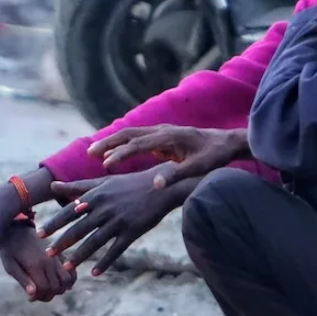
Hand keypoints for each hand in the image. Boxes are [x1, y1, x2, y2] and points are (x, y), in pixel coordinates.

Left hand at [0, 222, 75, 300]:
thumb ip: (23, 280)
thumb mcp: (10, 266)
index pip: (45, 289)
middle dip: (47, 295)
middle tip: (37, 294)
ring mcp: (57, 258)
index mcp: (35, 265)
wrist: (18, 231)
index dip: (39, 297)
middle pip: (56, 287)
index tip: (30, 297)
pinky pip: (72, 271)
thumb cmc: (11, 251)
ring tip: (48, 288)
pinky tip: (59, 283)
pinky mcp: (61, 255)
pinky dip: (69, 280)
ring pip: (67, 281)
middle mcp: (49, 261)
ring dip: (59, 289)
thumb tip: (32, 295)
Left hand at [38, 168, 194, 276]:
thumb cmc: (128, 184)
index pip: (69, 212)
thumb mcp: (103, 182)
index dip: (54, 223)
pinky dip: (105, 262)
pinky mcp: (132, 232)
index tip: (39, 233)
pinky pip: (115, 250)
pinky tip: (94, 272)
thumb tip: (53, 185)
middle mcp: (105, 209)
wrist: (161, 187)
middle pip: (79, 229)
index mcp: (96, 196)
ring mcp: (118, 222)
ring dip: (80, 256)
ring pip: (94, 242)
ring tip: (67, 267)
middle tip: (47, 253)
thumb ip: (77, 186)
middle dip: (62, 242)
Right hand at [89, 125, 248, 188]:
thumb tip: (156, 185)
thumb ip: (175, 175)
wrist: (226, 142)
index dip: (122, 154)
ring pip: (131, 134)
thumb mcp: (197, 169)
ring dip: (112, 142)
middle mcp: (162, 130)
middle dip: (109, 143)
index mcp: (169, 137)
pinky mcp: (161, 137)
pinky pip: (137, 139)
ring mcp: (161, 132)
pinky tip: (111, 155)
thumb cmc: (213, 157)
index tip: (107, 164)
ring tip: (93, 153)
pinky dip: (122, 145)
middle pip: (129, 134)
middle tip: (90, 153)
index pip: (139, 144)